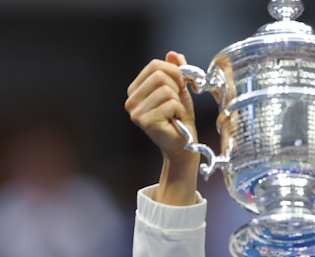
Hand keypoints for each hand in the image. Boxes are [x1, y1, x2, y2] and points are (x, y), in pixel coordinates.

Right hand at [125, 51, 199, 204]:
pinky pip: (170, 103)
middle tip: (177, 102)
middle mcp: (131, 99)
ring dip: (178, 101)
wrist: (183, 143)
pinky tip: (174, 120)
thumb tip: (173, 54)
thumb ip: (176, 70)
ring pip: (165, 89)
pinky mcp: (144, 121)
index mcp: (136, 89)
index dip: (174, 72)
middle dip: (176, 87)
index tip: (181, 85)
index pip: (155, 65)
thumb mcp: (179, 89)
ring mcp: (135, 111)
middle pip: (159, 75)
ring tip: (174, 113)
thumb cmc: (179, 117)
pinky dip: (178, 111)